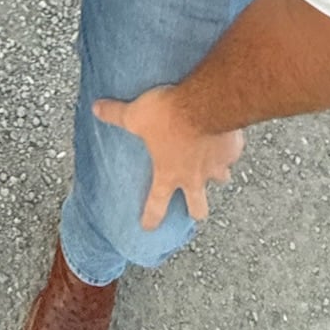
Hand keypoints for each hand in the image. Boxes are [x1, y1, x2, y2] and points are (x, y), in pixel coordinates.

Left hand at [92, 84, 244, 230]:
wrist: (205, 103)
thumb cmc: (169, 114)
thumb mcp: (135, 115)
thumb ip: (116, 114)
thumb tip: (97, 108)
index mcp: (168, 174)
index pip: (156, 205)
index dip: (151, 218)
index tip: (148, 226)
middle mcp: (194, 176)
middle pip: (199, 207)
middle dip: (196, 210)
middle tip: (193, 207)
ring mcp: (216, 166)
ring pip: (221, 180)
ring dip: (216, 175)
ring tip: (213, 165)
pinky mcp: (232, 150)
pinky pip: (231, 153)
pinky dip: (228, 147)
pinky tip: (225, 137)